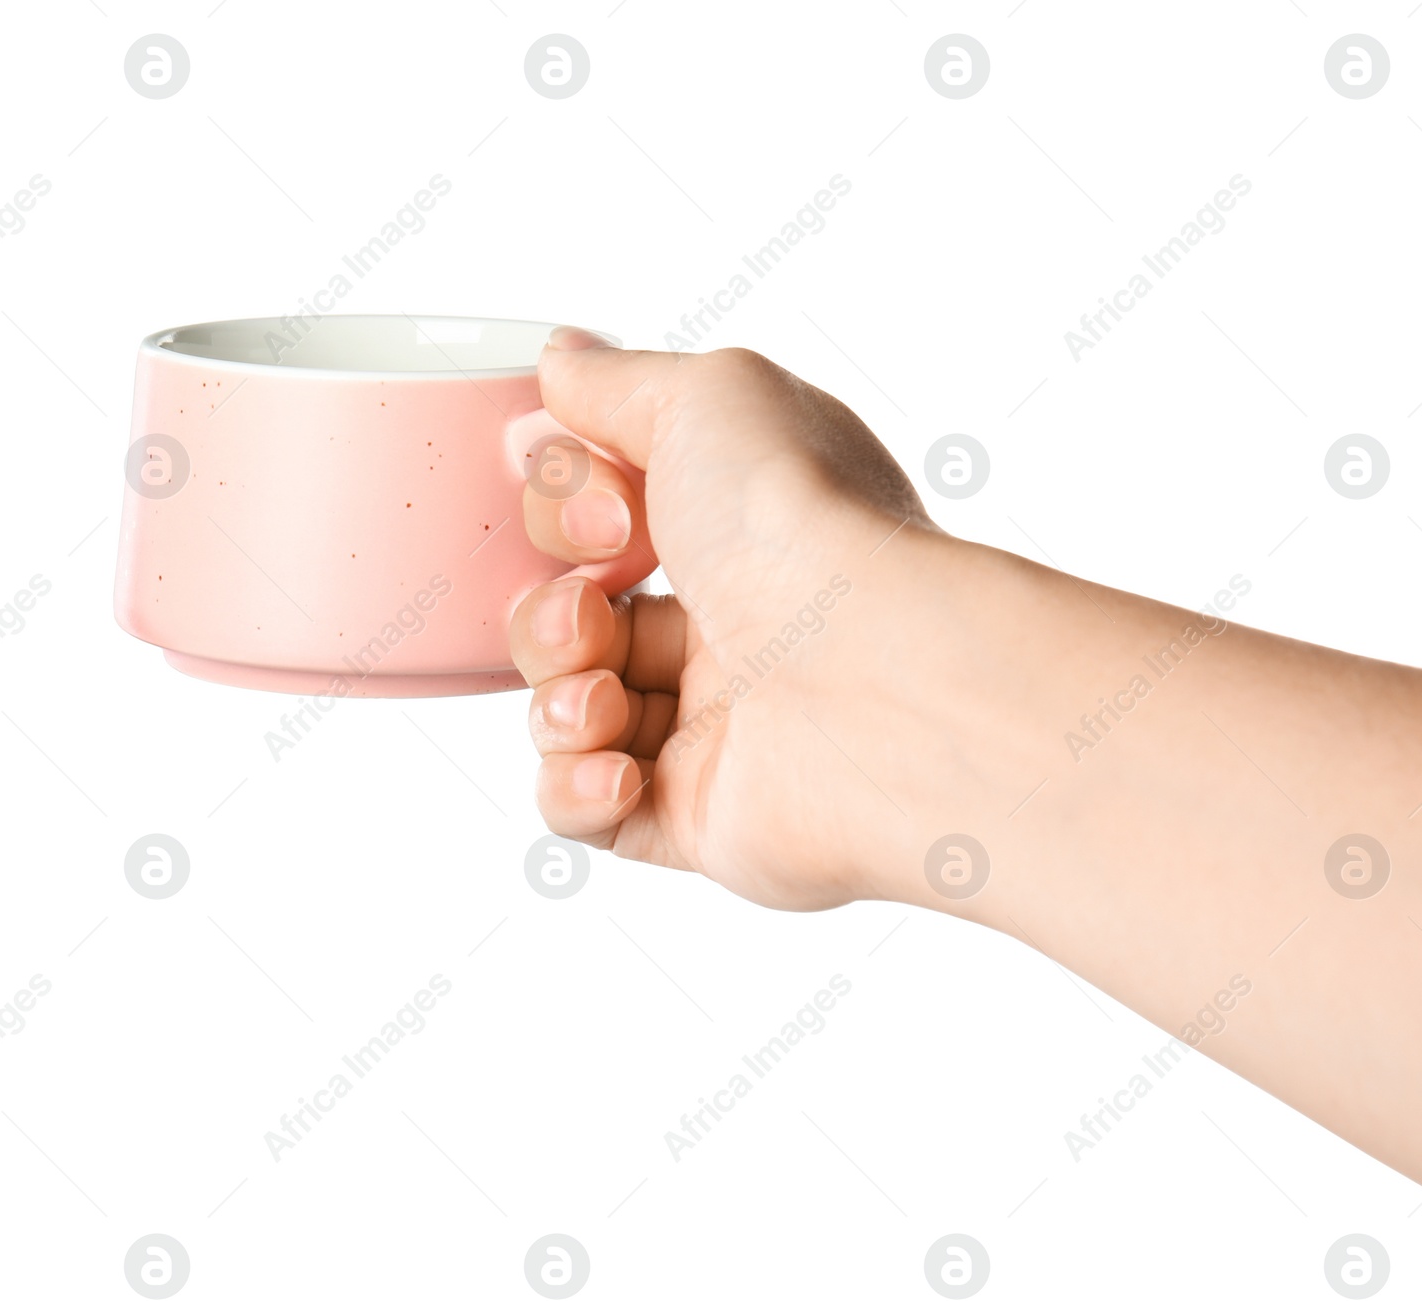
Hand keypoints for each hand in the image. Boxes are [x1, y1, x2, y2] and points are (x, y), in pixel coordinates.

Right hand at [510, 329, 960, 910]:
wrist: (874, 682)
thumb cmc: (804, 532)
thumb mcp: (709, 399)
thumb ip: (621, 383)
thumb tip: (563, 361)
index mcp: (740, 534)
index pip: (605, 525)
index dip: (567, 515)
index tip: (603, 516)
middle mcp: (733, 628)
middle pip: (573, 621)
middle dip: (548, 611)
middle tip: (591, 607)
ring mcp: (717, 730)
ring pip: (569, 713)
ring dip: (557, 696)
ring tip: (605, 697)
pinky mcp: (699, 818)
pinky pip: (587, 810)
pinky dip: (577, 788)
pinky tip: (621, 766)